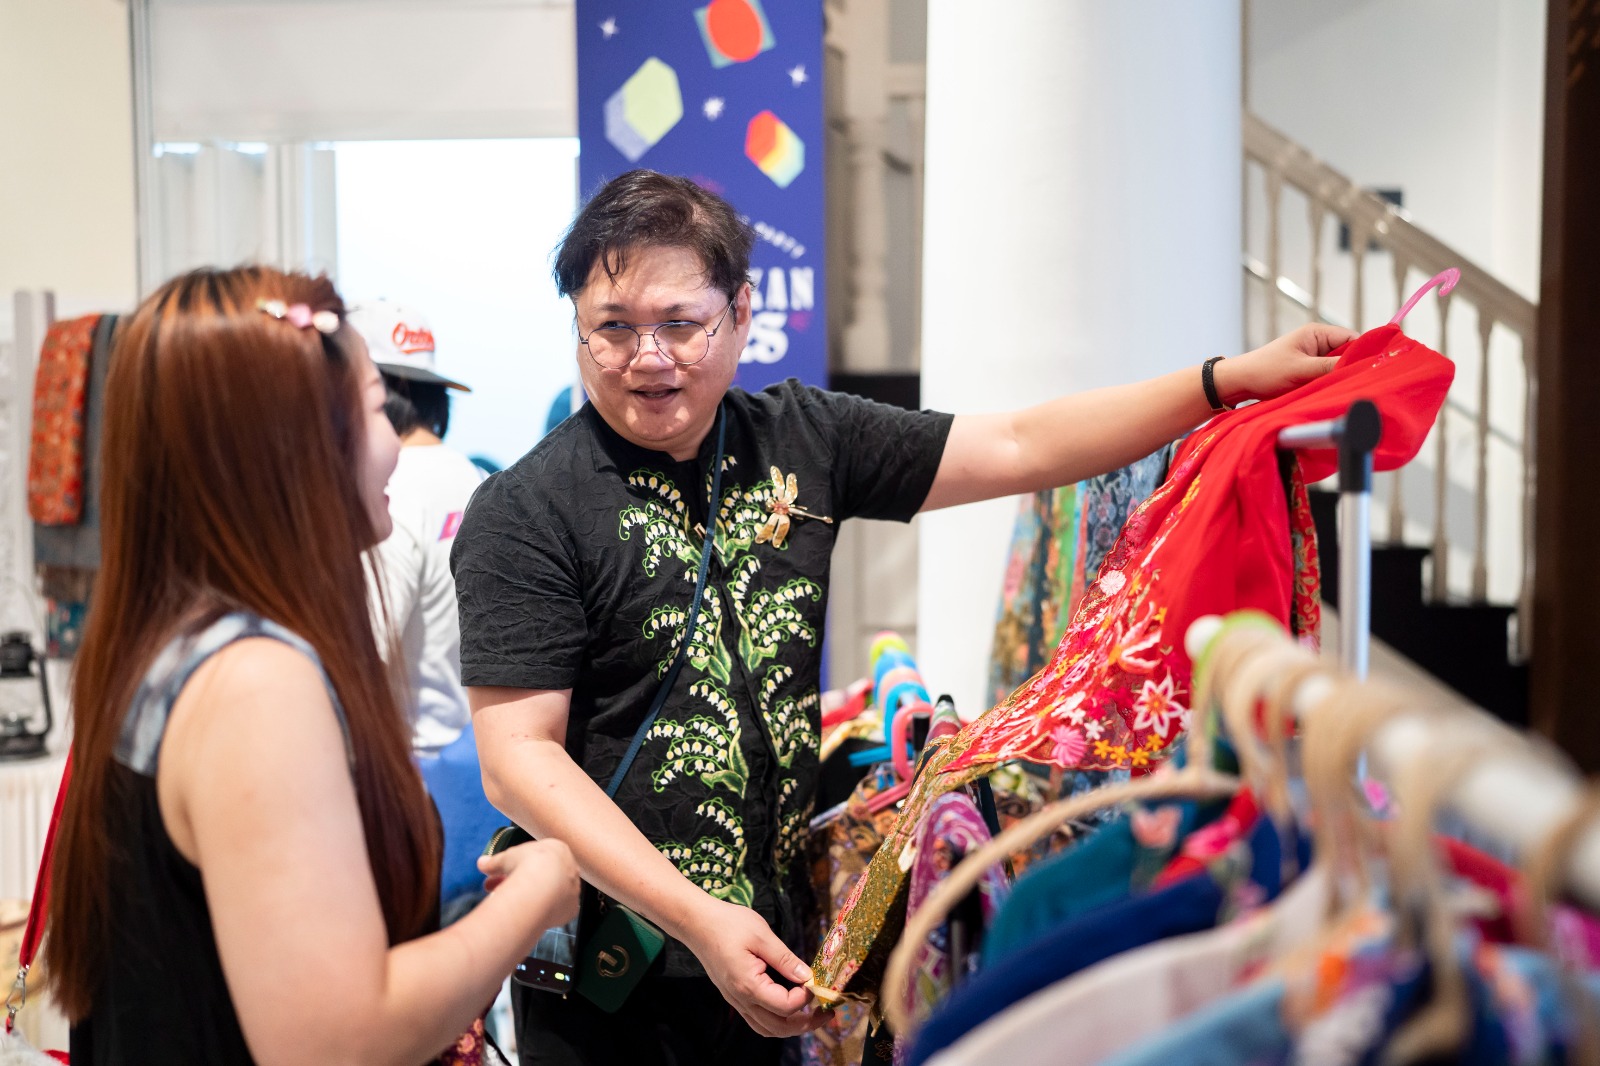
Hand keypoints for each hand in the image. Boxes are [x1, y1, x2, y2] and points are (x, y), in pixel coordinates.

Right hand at [478, 839, 580, 927]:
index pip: (534, 859)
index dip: (512, 868)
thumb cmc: (526, 866)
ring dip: (527, 897)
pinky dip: (541, 912)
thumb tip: (481, 863)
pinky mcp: (572, 909)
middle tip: (493, 890)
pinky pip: (555, 911)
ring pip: (547, 894)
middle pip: (540, 877)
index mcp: (559, 850)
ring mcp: (573, 889)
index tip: (498, 875)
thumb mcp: (505, 859)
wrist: (542, 886)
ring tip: (503, 903)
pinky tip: (526, 916)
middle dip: (516, 883)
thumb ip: (494, 862)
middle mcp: (570, 869)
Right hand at [678, 897, 822, 1037]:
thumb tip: (808, 976)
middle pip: (778, 1028)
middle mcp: (741, 1000)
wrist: (697, 923)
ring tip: (811, 1016)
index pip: (786, 1006)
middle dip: (805, 1023)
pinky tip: (787, 1010)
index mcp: (749, 985)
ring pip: (767, 1029)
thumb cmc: (728, 924)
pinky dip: (775, 1022)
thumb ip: (785, 958)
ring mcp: (736, 1001)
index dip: (805, 997)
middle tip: (826, 1013)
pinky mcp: (734, 996)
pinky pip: (757, 1020)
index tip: (814, 980)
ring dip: (791, 1027)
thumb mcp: (761, 935)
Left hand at [1214, 323, 1357, 404]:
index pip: (1354, 338)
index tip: (1372, 370)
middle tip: (1359, 384)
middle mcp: (1318, 342)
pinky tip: (1332, 392)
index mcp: (1317, 333)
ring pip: (1338, 367)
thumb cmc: (1265, 371)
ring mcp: (1314, 357)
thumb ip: (1330, 367)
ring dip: (1339, 378)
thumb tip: (1361, 367)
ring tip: (1345, 389)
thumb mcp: (1301, 369)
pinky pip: (1327, 376)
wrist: (1239, 382)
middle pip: (1348, 354)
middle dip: (1352, 368)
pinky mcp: (1309, 371)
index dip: (1364, 353)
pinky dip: (1330, 384)